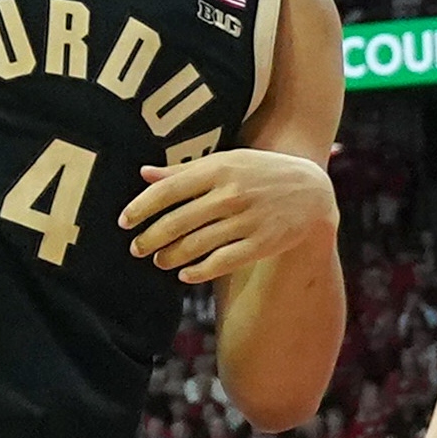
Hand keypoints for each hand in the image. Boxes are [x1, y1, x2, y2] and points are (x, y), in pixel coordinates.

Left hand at [121, 149, 335, 283]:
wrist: (312, 190)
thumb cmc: (259, 172)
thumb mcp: (225, 162)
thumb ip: (184, 171)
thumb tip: (144, 173)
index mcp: (218, 168)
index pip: (168, 189)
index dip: (141, 207)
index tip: (124, 221)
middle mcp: (231, 194)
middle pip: (177, 221)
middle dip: (150, 238)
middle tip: (136, 248)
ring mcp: (247, 220)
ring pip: (196, 245)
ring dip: (170, 257)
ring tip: (159, 261)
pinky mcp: (262, 244)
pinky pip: (222, 262)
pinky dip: (198, 272)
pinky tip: (185, 275)